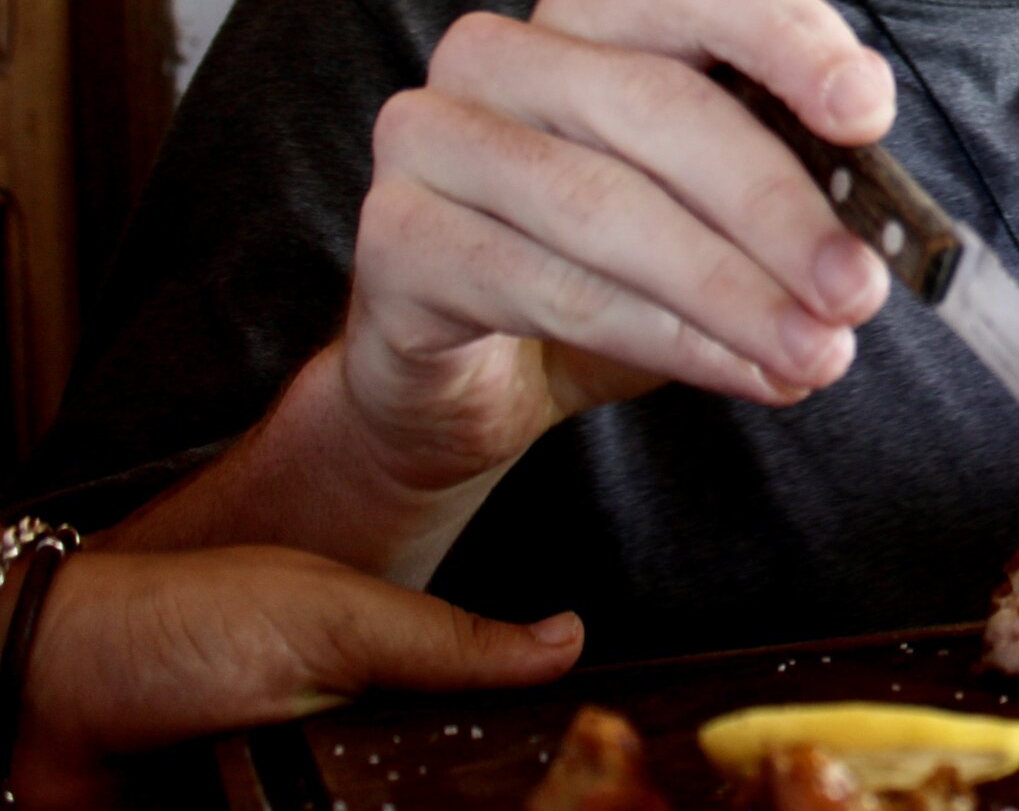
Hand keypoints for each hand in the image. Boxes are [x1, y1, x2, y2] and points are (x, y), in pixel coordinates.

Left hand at [12, 547, 581, 809]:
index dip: (509, 756)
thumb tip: (569, 639)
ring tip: (347, 800)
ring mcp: (286, 794)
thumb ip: (448, 642)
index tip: (554, 781)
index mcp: (377, 672)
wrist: (40, 696)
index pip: (470, 725)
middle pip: (421, 791)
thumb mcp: (335, 623)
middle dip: (437, 796)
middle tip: (455, 798)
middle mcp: (338, 739)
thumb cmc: (177, 628)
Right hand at [345, 0, 895, 497]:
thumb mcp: (715, 215)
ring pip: (604, 206)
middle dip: (777, 207)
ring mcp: (432, 135)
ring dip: (729, 292)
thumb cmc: (615, 266)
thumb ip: (787, 194)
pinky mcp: (394, 238)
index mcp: (600, 12)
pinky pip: (543, 285)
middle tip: (861, 290)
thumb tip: (878, 236)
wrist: (475, 373)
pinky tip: (737, 371)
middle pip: (662, 106)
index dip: (792, 40)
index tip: (870, 112)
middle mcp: (503, 52)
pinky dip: (658, 336)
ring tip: (816, 353)